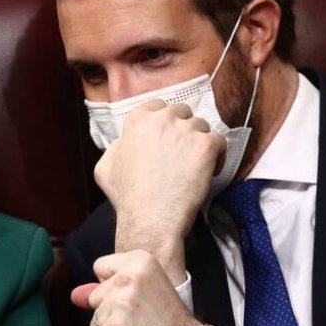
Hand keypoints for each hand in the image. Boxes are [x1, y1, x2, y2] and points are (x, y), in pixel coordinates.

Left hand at [71, 249, 199, 325]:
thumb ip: (105, 288)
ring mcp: (121, 303)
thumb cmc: (167, 321)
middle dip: (110, 312)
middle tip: (140, 318)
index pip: (100, 267)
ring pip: (95, 321)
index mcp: (139, 260)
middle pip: (94, 297)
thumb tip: (75, 295)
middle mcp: (129, 277)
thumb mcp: (142, 291)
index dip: (113, 287)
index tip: (137, 297)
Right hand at [95, 99, 224, 282]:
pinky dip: (217, 156)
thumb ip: (116, 147)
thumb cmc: (128, 197)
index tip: (167, 137)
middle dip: (183, 130)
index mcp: (138, 120)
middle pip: (182, 112)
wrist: (150, 219)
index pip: (157, 106)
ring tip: (194, 166)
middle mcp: (163, 119)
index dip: (164, 122)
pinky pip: (219, 141)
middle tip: (182, 153)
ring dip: (199, 143)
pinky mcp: (206, 145)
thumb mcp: (105, 167)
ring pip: (201, 126)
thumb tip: (123, 142)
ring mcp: (186, 131)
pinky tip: (208, 172)